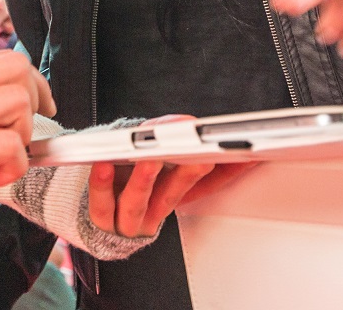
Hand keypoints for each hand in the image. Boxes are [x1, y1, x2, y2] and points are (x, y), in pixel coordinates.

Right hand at [0, 51, 53, 215]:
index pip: (5, 59)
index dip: (31, 84)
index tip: (36, 109)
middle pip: (19, 70)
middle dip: (36, 102)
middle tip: (25, 134)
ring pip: (18, 103)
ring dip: (23, 136)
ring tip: (3, 159)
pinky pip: (6, 146)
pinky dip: (14, 165)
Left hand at [85, 115, 249, 237]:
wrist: (100, 209)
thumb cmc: (129, 177)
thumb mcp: (157, 154)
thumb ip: (178, 136)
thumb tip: (196, 124)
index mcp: (174, 194)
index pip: (208, 185)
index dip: (227, 172)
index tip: (241, 156)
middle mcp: (154, 209)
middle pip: (173, 194)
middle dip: (187, 175)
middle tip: (198, 156)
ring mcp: (128, 218)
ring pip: (137, 203)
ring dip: (144, 181)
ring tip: (149, 158)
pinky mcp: (101, 217)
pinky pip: (102, 205)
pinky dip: (103, 184)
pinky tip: (104, 163)